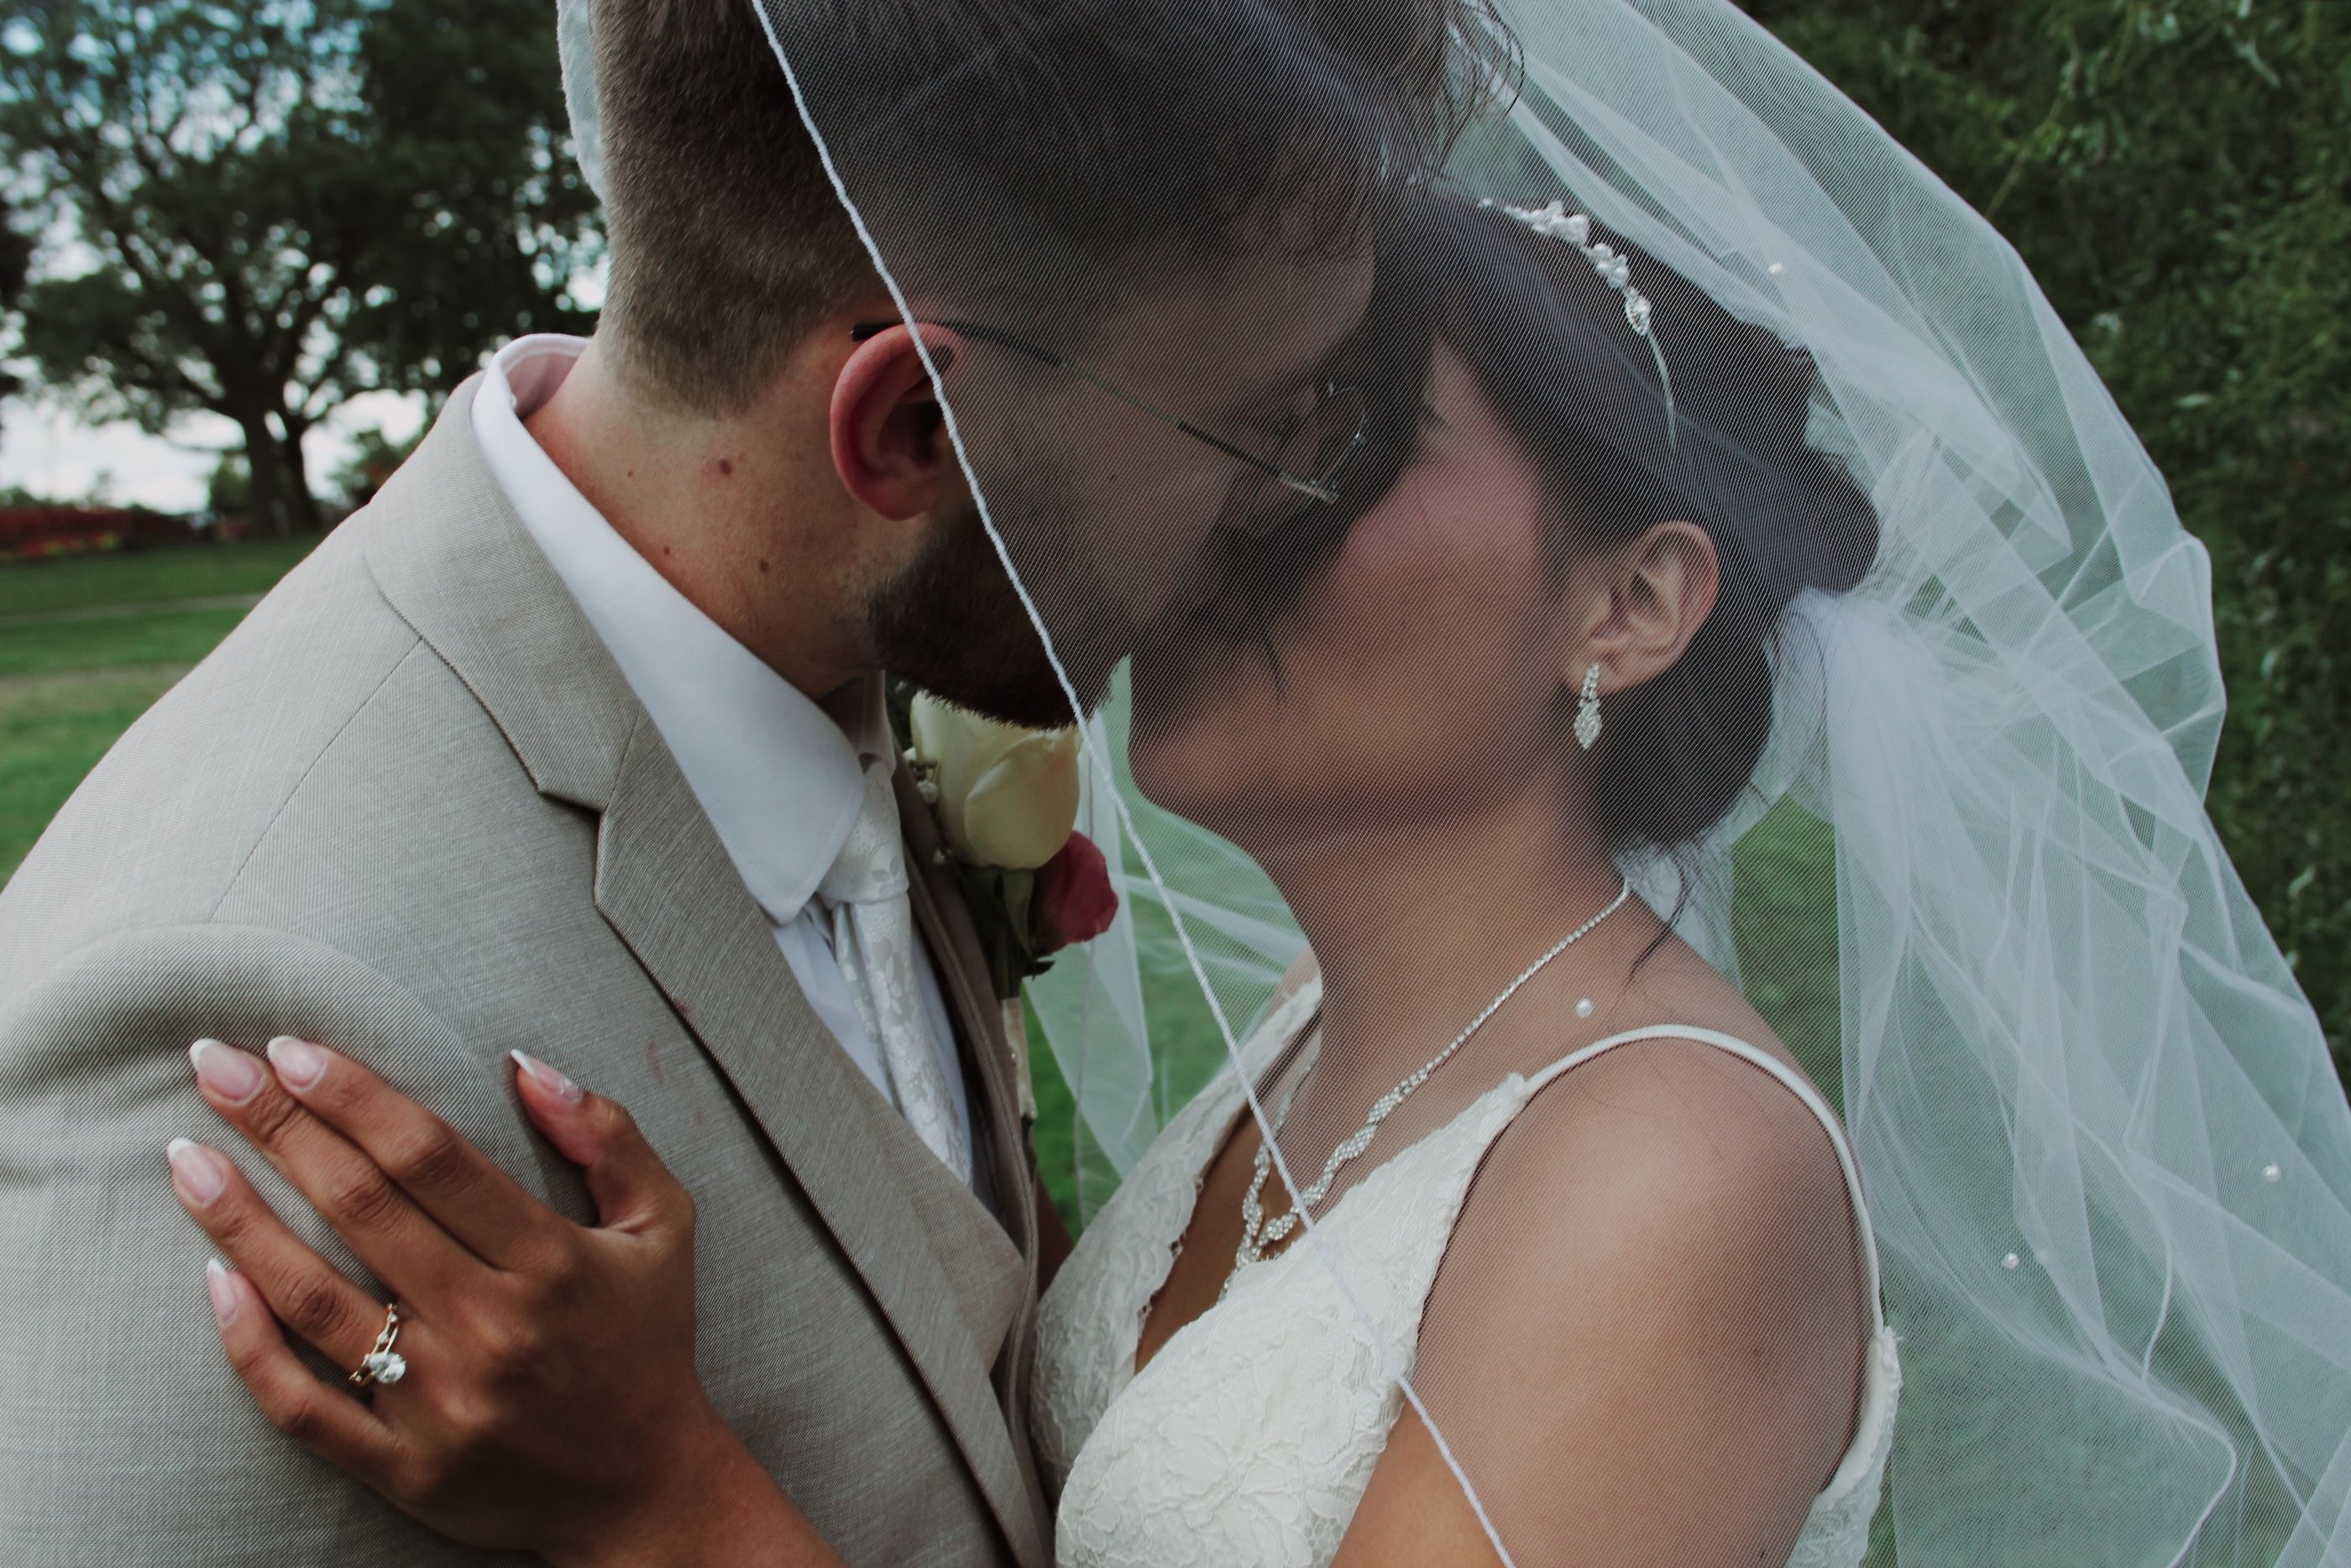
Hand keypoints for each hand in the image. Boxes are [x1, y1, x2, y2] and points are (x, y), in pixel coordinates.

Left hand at [165, 1037, 823, 1566]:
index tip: (293, 1048)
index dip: (355, 1096)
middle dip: (279, 1125)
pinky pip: (302, 1405)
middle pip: (362, 1209)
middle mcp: (491, 1328)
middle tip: (216, 1065)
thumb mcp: (664, 1225)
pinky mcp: (402, 1468)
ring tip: (187, 1155)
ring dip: (240, 1220)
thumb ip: (609, 1136)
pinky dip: (250, 1344)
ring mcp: (440, 1403)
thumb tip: (525, 1065)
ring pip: (315, 1298)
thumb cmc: (647, 1341)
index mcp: (551, 1261)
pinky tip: (213, 1280)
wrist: (645, 1491)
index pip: (431, 1157)